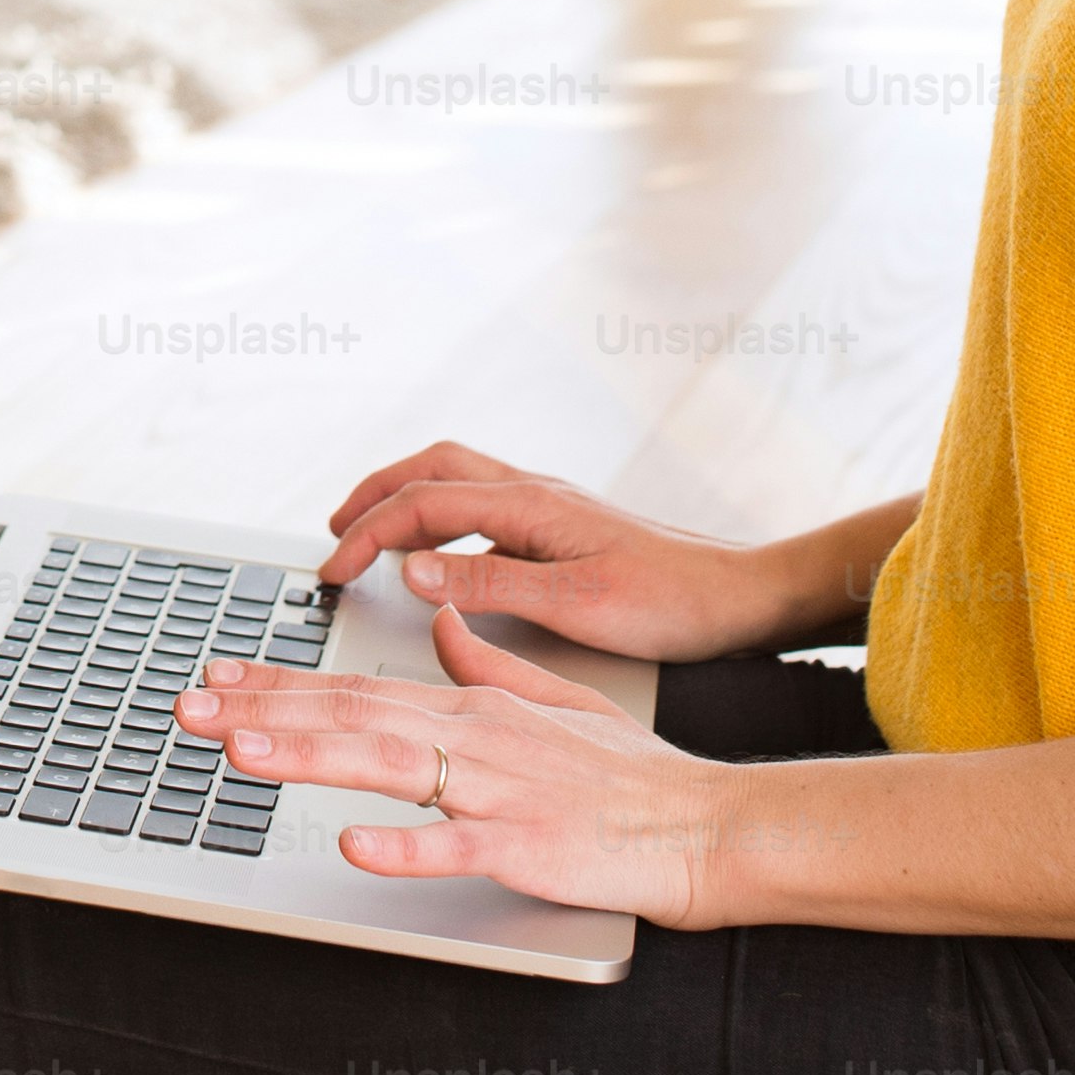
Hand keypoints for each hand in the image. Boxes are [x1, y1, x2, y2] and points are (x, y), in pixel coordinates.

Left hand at [178, 610, 750, 926]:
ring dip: (306, 756)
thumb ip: (488, 664)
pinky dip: (402, 845)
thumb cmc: (631, 773)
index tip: (217, 676)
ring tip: (237, 750)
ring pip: (388, 764)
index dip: (280, 683)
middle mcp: (476, 738)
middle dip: (262, 709)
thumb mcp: (555, 700)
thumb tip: (442, 623)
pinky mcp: (525, 846)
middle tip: (186, 705)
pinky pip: (455, 846)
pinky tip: (350, 844)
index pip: (357, 688)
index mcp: (475, 707)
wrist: (703, 823)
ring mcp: (498, 792)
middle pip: (352, 716)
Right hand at [317, 441, 810, 664]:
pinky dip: (444, 523)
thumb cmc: (673, 601)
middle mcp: (537, 494)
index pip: (423, 505)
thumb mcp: (577, 605)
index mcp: (531, 504)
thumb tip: (418, 571)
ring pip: (458, 482)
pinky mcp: (564, 530)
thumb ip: (492, 585)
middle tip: (334, 533)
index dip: (367, 535)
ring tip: (372, 535)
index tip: (333, 572)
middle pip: (432, 470)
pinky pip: (484, 509)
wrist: (742, 596)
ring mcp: (550, 508)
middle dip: (375, 495)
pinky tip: (443, 562)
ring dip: (406, 500)